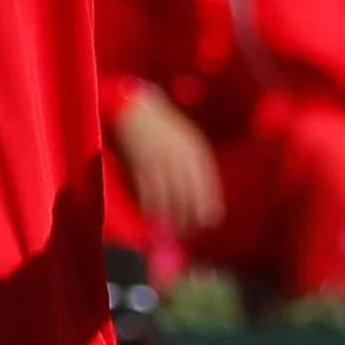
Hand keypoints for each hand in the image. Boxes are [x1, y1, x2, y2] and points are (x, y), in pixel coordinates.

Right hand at [108, 86, 225, 237]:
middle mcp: (178, 155)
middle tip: (188, 233)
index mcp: (193, 149)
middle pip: (187, 192)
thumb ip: (195, 165)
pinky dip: (149, 204)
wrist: (135, 110)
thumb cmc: (164, 128)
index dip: (207, 202)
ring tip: (169, 231)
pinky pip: (147, 189)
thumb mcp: (186, 140)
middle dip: (188, 215)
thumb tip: (204, 196)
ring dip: (168, 215)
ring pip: (167, 194)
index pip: (204, 181)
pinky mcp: (139, 162)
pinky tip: (150, 215)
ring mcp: (158, 159)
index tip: (209, 221)